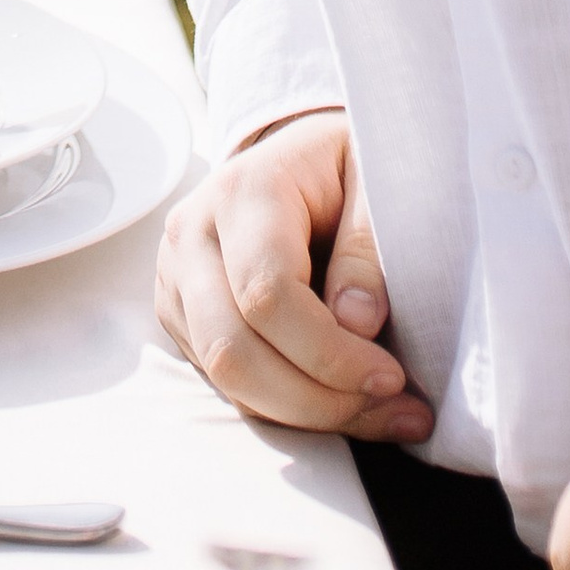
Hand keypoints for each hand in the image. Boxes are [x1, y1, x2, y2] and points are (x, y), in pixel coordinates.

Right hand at [155, 109, 434, 440]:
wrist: (304, 156)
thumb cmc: (347, 168)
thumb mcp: (375, 183)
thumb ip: (366, 248)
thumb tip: (357, 324)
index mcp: (242, 190)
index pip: (267, 294)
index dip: (330, 353)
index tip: (393, 377)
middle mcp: (192, 234)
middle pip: (233, 349)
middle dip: (317, 399)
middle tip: (393, 409)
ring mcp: (177, 278)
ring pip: (225, 378)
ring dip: (305, 414)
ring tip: (379, 414)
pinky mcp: (181, 316)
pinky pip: (227, 384)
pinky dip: (286, 407)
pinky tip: (342, 400)